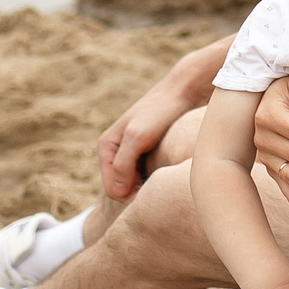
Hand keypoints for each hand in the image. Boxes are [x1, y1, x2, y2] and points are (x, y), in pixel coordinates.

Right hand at [97, 81, 194, 200]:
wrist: (182, 93)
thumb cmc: (159, 112)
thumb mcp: (138, 137)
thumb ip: (123, 164)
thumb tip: (117, 192)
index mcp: (106, 147)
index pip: (112, 190)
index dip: (131, 195)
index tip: (155, 188)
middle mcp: (115, 151)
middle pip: (122, 188)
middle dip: (139, 191)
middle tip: (163, 182)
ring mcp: (131, 152)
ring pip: (135, 183)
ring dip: (149, 184)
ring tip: (167, 174)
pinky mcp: (146, 152)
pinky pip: (147, 175)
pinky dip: (156, 176)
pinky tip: (170, 169)